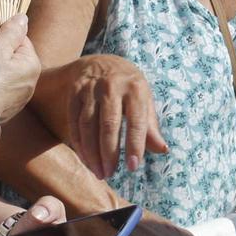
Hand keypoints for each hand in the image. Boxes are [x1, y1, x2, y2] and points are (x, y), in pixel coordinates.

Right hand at [0, 15, 41, 130]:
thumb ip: (11, 32)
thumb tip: (23, 18)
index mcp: (32, 65)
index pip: (22, 40)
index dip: (3, 38)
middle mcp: (32, 81)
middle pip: (15, 57)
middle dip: (0, 55)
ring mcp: (21, 97)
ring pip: (9, 73)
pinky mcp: (10, 107)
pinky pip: (3, 88)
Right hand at [64, 53, 167, 178]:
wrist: (101, 61)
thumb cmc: (128, 87)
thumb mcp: (144, 100)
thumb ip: (150, 125)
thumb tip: (162, 150)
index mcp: (135, 88)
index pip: (136, 121)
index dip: (135, 145)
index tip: (133, 168)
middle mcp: (112, 86)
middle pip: (108, 124)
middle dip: (108, 153)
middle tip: (109, 174)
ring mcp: (91, 88)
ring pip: (88, 124)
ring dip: (91, 151)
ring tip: (98, 171)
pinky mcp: (74, 92)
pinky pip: (74, 121)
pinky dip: (78, 142)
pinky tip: (85, 157)